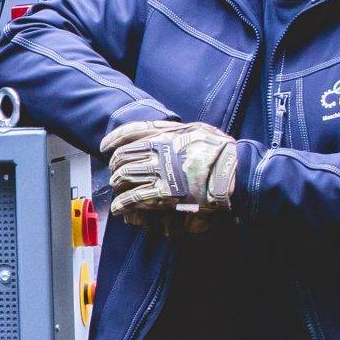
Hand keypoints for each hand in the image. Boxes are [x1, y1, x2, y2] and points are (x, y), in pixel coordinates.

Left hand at [100, 115, 240, 224]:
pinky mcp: (164, 194)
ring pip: (126, 176)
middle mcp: (160, 151)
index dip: (114, 139)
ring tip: (117, 189)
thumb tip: (166, 131)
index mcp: (168, 134)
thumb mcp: (199, 131)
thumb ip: (178, 131)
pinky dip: (123, 204)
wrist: (235, 173)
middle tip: (114, 172)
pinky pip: (135, 198)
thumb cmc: (222, 152)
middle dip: (116, 165)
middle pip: (124, 155)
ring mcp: (160, 172)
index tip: (105, 146)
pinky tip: (120, 209)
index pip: (132, 132)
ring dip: (117, 184)